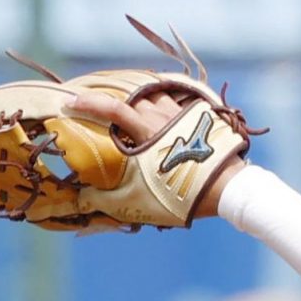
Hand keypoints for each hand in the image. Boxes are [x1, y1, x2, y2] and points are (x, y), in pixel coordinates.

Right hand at [65, 84, 247, 219]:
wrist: (230, 189)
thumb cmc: (183, 197)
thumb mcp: (140, 203)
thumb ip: (108, 199)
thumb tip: (82, 199)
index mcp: (147, 133)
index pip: (111, 109)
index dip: (87, 103)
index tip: (70, 102)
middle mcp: (163, 116)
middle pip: (133, 101)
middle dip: (116, 104)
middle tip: (106, 112)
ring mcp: (184, 113)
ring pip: (155, 97)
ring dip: (142, 103)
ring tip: (136, 113)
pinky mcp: (201, 116)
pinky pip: (177, 101)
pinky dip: (165, 104)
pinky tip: (164, 113)